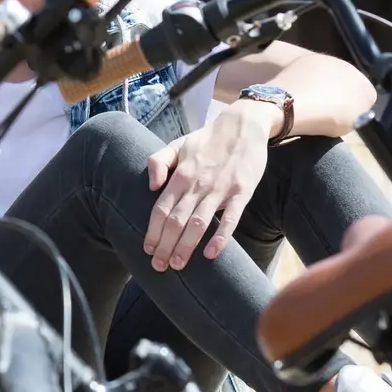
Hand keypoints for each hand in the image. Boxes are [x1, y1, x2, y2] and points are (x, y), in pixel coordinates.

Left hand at [142, 102, 278, 270]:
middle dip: (165, 246)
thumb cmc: (207, 139)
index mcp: (180, 175)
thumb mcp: (177, 144)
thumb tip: (150, 187)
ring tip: (177, 265)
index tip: (147, 250)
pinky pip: (230, 219)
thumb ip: (158, 162)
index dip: (153, 232)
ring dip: (186, 247)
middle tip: (159, 267)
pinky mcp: (241, 193)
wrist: (243, 125)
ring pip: (198, 223)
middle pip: (176, 221)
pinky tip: (211, 254)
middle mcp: (197, 184)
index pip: (160, 209)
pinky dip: (220, 237)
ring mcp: (219, 189)